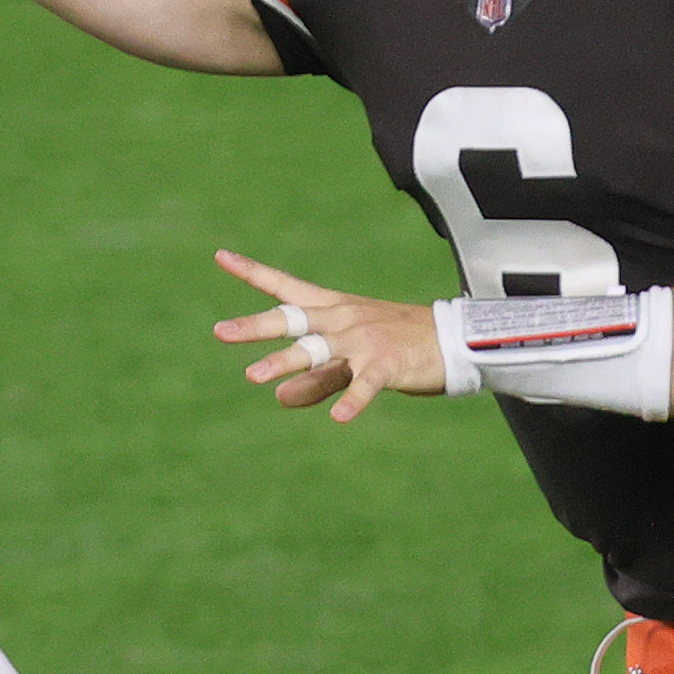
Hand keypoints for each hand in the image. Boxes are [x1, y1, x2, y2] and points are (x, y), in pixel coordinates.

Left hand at [211, 250, 446, 421]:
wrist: (452, 341)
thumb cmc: (397, 344)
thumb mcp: (350, 359)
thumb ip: (314, 380)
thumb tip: (279, 398)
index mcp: (332, 308)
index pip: (286, 287)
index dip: (253, 272)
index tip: (221, 256)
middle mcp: (342, 319)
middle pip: (292, 319)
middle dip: (256, 326)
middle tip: (222, 332)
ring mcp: (363, 340)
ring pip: (317, 350)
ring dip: (285, 363)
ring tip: (254, 376)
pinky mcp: (387, 363)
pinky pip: (365, 383)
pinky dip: (353, 399)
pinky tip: (340, 417)